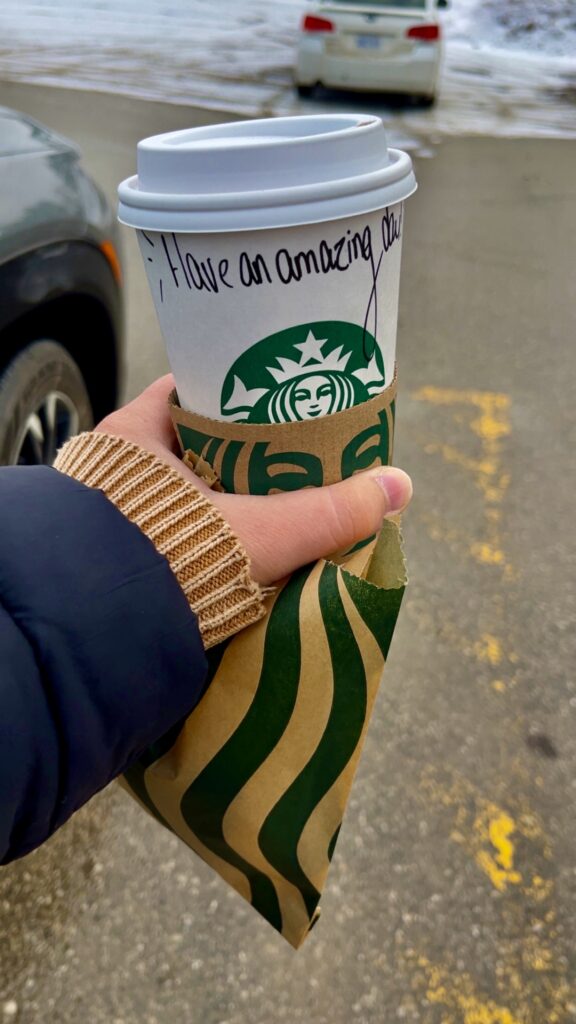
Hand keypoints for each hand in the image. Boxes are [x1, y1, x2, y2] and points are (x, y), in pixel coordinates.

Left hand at [96, 377, 411, 586]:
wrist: (99, 632)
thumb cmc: (172, 559)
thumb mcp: (263, 532)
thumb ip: (330, 513)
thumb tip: (397, 487)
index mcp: (135, 434)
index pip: (189, 390)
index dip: (234, 389)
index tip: (274, 397)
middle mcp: (114, 465)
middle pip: (188, 441)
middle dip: (234, 449)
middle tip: (284, 455)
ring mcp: (108, 510)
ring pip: (176, 487)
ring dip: (216, 496)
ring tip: (269, 502)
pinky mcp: (113, 554)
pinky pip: (165, 528)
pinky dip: (199, 532)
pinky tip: (233, 545)